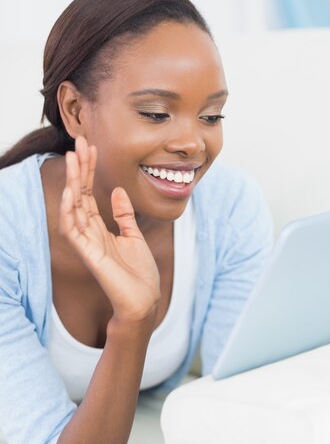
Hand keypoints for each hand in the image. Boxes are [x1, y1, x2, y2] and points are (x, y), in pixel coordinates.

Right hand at [59, 136, 160, 322]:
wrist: (145, 300)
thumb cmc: (140, 273)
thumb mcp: (134, 236)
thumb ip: (124, 215)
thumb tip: (116, 191)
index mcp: (100, 229)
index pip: (89, 195)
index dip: (88, 171)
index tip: (90, 148)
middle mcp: (90, 233)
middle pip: (79, 195)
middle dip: (78, 169)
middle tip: (78, 143)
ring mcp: (87, 243)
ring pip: (73, 207)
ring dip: (71, 182)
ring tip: (72, 158)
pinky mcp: (88, 254)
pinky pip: (73, 229)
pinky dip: (69, 210)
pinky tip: (71, 191)